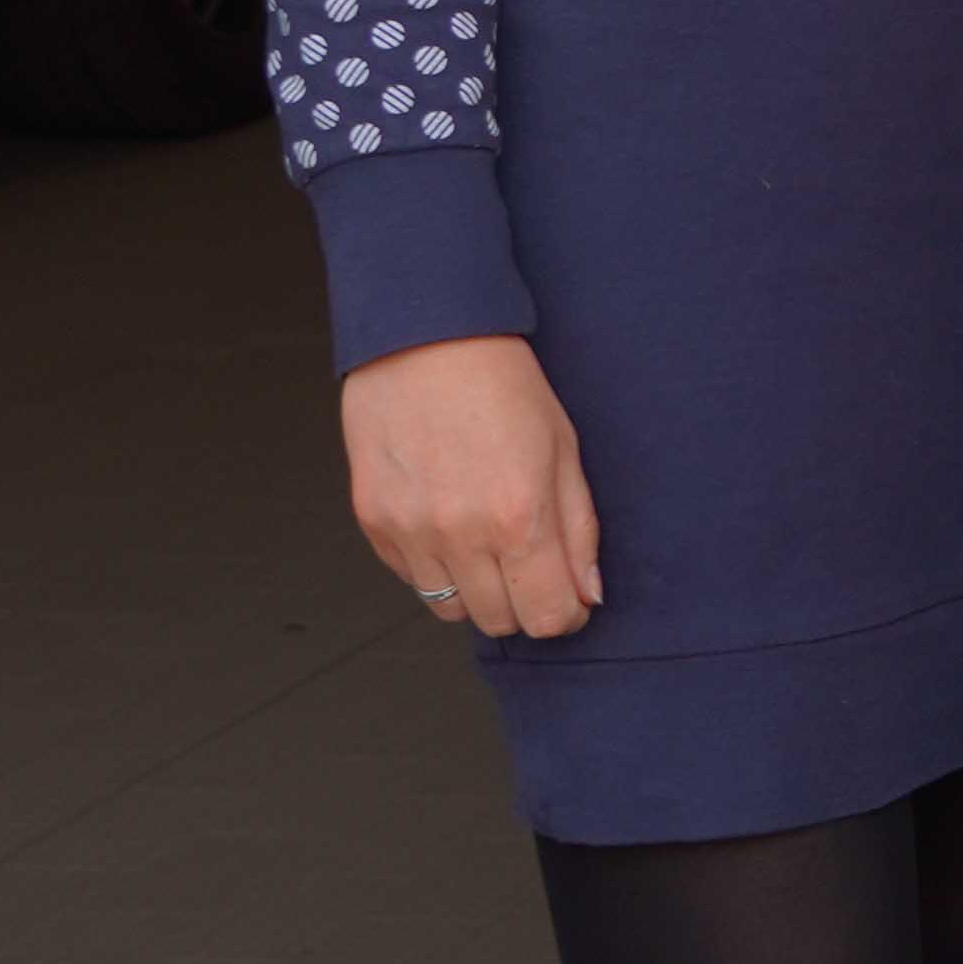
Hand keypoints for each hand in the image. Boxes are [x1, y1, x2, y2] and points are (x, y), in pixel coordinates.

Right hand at [343, 336, 600, 640]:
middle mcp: (459, 535)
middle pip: (500, 622)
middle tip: (535, 566)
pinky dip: (438, 567)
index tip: (573, 598)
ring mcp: (410, 533)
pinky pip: (412, 579)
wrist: (425, 341)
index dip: (568, 614)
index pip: (548, 616)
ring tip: (492, 541)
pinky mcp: (373, 524)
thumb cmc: (505, 386)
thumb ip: (579, 529)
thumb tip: (588, 593)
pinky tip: (453, 523)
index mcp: (519, 517)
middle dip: (526, 604)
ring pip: (451, 610)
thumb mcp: (565, 449)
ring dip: (480, 590)